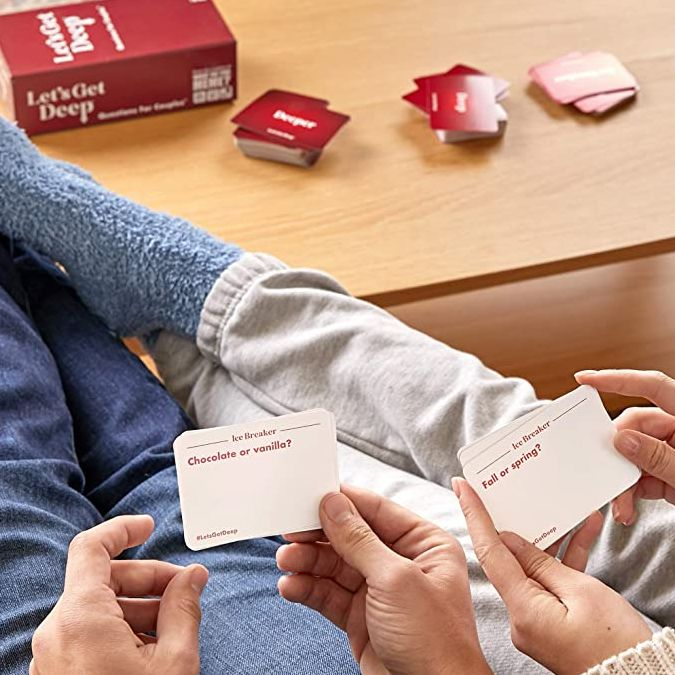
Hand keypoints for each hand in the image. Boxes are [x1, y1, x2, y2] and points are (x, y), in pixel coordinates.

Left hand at [30, 515, 207, 674]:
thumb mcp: (174, 661)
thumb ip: (184, 608)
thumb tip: (194, 576)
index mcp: (80, 619)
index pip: (91, 548)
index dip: (123, 529)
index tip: (149, 527)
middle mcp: (56, 634)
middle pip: (103, 580)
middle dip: (148, 579)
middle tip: (184, 591)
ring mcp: (51, 658)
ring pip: (96, 611)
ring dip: (138, 609)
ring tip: (174, 630)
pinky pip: (86, 638)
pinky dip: (119, 632)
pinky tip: (150, 653)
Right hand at [276, 484, 490, 674]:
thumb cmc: (434, 639)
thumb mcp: (396, 579)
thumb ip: (359, 540)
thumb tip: (333, 503)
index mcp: (424, 544)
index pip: (378, 511)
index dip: (344, 501)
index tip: (311, 494)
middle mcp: (401, 563)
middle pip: (351, 537)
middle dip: (319, 535)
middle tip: (290, 530)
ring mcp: (379, 590)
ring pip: (335, 565)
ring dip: (308, 561)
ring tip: (286, 561)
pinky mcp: (360, 617)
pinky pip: (328, 594)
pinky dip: (308, 588)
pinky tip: (291, 586)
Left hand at [454, 477, 650, 674]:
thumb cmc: (615, 641)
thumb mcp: (581, 591)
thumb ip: (542, 563)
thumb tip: (510, 541)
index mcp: (522, 609)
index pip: (489, 552)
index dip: (475, 515)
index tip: (461, 487)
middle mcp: (520, 618)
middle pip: (511, 560)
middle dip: (520, 527)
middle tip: (517, 496)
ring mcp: (534, 622)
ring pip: (535, 571)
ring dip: (553, 544)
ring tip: (573, 514)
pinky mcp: (549, 624)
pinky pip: (550, 587)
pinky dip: (565, 565)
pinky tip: (584, 536)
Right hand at [575, 369, 674, 524]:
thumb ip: (658, 457)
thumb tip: (622, 439)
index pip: (653, 386)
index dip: (618, 379)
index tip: (587, 379)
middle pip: (637, 427)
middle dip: (619, 454)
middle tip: (607, 475)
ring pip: (634, 455)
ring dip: (624, 481)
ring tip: (622, 506)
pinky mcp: (670, 474)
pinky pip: (641, 474)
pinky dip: (632, 491)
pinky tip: (628, 506)